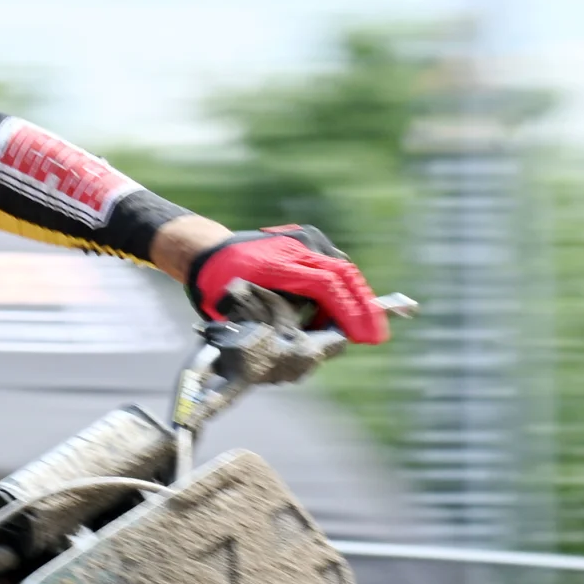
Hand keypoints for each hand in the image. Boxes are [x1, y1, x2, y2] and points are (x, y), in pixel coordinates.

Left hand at [187, 224, 385, 344]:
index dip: (350, 313)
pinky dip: (337, 290)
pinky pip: (331, 266)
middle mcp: (295, 246)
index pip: (327, 286)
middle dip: (363, 307)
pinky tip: (331, 312)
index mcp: (278, 264)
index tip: (365, 336)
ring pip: (341, 271)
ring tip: (349, 328)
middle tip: (375, 335)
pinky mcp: (306, 239)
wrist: (209, 253)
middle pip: (344, 275)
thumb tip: (317, 344)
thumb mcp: (243, 316)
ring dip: (349, 300)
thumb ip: (280, 327)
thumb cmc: (219, 290)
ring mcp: (303, 239)